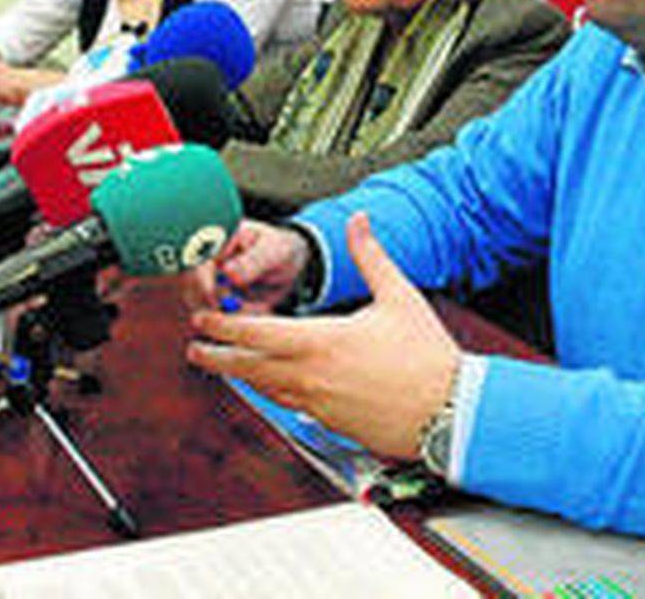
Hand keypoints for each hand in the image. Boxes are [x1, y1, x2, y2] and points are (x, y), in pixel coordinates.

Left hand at [186, 212, 459, 459]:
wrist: (450, 412)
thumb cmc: (427, 358)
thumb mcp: (399, 296)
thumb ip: (370, 256)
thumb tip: (358, 222)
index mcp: (322, 342)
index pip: (256, 333)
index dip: (223, 326)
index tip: (202, 319)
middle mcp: (311, 376)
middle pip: (247, 368)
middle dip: (216, 356)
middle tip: (194, 349)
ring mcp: (318, 404)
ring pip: (265, 390)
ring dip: (239, 376)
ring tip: (222, 367)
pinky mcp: (330, 423)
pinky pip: (289, 406)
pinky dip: (270, 393)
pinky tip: (269, 387)